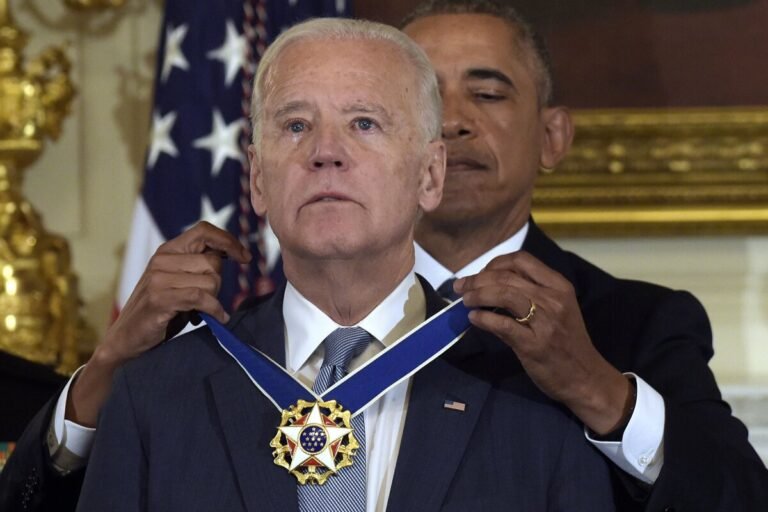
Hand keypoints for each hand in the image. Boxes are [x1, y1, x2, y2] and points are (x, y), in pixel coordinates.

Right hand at [67, 222, 250, 425]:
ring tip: (199, 309)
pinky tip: (217, 317)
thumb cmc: (160, 311)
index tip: (245, 257)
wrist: (126, 339)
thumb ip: (197, 266)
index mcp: (168, 250)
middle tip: (205, 299)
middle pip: (213, 261)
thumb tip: (230, 254)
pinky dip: (214, 309)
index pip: (204, 230)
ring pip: (210, 281)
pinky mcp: (160, 298)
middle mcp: (162, 260)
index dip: (228, 241)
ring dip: (213, 299)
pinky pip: (202, 297)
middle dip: (217, 283)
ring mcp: (159, 278)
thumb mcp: (178, 281)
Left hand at [455, 251, 632, 434]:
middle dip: (478, 279)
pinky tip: (474, 319)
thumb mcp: (556, 310)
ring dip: (478, 295)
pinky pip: (502, 325)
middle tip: (461, 287)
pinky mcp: (534, 345)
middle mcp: (553, 299)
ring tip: (465, 301)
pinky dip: (483, 319)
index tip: (480, 274)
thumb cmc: (567, 342)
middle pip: (507, 276)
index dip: (494, 263)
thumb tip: (488, 285)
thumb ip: (529, 294)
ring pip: (504, 295)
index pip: (521, 260)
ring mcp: (544, 322)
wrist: (586, 377)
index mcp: (559, 286)